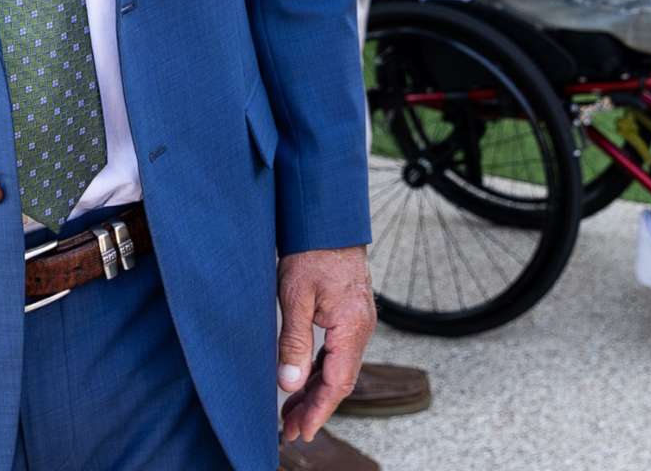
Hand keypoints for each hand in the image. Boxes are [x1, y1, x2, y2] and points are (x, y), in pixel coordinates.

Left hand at [275, 245, 374, 443]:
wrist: (327, 220)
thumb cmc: (312, 252)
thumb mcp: (295, 297)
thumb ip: (294, 342)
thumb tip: (289, 383)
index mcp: (352, 327)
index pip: (337, 383)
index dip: (319, 411)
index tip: (301, 431)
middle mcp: (361, 328)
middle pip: (340, 381)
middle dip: (315, 408)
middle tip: (289, 430)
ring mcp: (357, 323)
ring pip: (339, 369)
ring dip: (316, 392)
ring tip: (290, 413)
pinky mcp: (350, 316)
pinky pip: (337, 354)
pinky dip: (320, 372)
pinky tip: (302, 381)